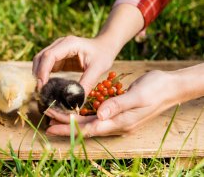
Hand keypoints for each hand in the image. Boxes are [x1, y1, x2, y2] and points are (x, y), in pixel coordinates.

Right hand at [32, 35, 115, 92]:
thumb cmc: (103, 54)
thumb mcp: (98, 69)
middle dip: (37, 75)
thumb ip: (87, 84)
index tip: (42, 86)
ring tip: (42, 91)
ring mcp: (56, 50)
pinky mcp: (57, 57)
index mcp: (69, 44)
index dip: (43, 71)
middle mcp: (59, 44)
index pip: (49, 56)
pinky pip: (45, 66)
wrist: (105, 46)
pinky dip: (43, 76)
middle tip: (40, 92)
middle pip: (40, 58)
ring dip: (38, 76)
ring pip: (39, 62)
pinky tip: (46, 88)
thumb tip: (77, 102)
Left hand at [45, 70, 179, 136]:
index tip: (51, 125)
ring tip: (54, 115)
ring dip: (71, 118)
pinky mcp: (116, 109)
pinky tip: (73, 107)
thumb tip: (99, 115)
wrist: (170, 87)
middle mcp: (115, 122)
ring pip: (88, 120)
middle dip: (65, 124)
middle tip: (46, 120)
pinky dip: (82, 111)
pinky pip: (94, 114)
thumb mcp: (138, 95)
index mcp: (119, 121)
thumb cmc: (156, 89)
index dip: (69, 127)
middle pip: (85, 126)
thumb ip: (119, 105)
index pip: (89, 128)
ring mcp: (115, 117)